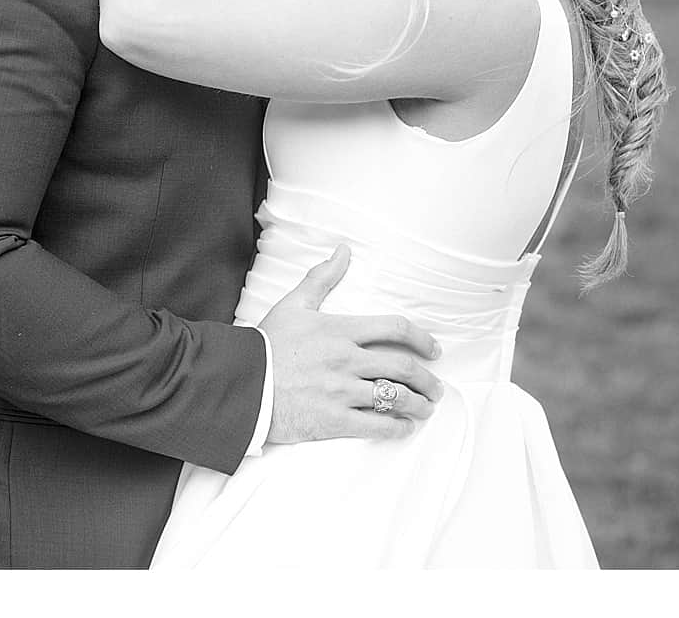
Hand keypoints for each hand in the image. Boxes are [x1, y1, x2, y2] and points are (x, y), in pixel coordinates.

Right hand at [258, 247, 442, 443]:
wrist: (243, 384)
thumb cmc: (268, 344)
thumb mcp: (294, 304)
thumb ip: (322, 278)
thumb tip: (344, 251)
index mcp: (340, 329)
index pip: (394, 329)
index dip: (422, 339)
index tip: (434, 350)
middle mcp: (346, 360)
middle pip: (402, 367)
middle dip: (426, 379)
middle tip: (436, 387)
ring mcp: (342, 391)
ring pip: (394, 397)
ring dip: (418, 405)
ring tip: (425, 408)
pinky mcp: (334, 421)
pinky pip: (376, 425)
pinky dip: (397, 428)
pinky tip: (405, 428)